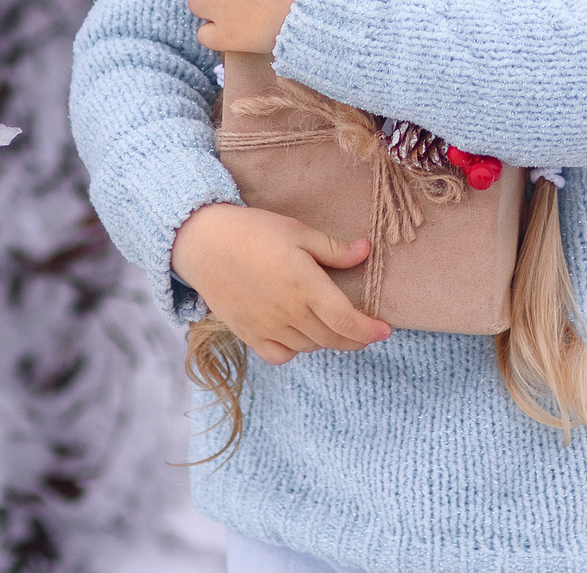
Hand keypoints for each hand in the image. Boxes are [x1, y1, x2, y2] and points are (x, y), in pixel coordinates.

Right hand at [171, 202, 391, 362]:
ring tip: (329, 323)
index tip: (385, 330)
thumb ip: (333, 248)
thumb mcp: (297, 230)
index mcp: (305, 286)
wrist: (202, 242)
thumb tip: (365, 251)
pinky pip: (281, 355)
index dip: (370, 331)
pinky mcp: (248, 334)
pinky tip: (298, 333)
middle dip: (355, 338)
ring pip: (310, 347)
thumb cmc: (252, 230)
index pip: (347, 322)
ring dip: (327, 340)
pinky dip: (295, 350)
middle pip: (333, 339)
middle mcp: (289, 312)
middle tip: (364, 329)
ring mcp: (267, 327)